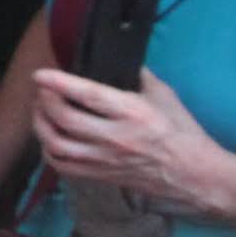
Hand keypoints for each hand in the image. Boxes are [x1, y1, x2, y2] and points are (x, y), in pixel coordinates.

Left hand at [31, 66, 235, 212]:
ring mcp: (105, 161)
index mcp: (133, 113)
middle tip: (42, 90)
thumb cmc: (182, 132)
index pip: (89, 95)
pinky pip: (63, 167)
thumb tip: (117, 60)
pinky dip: (49, 150)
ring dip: (41, 126)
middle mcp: (115, 138)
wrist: (194, 175)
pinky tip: (50, 137)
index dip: (60, 83)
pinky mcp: (101, 177)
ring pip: (58, 146)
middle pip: (65, 120)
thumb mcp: (165, 96)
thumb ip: (139, 76)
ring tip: (41, 111)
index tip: (40, 74)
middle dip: (45, 102)